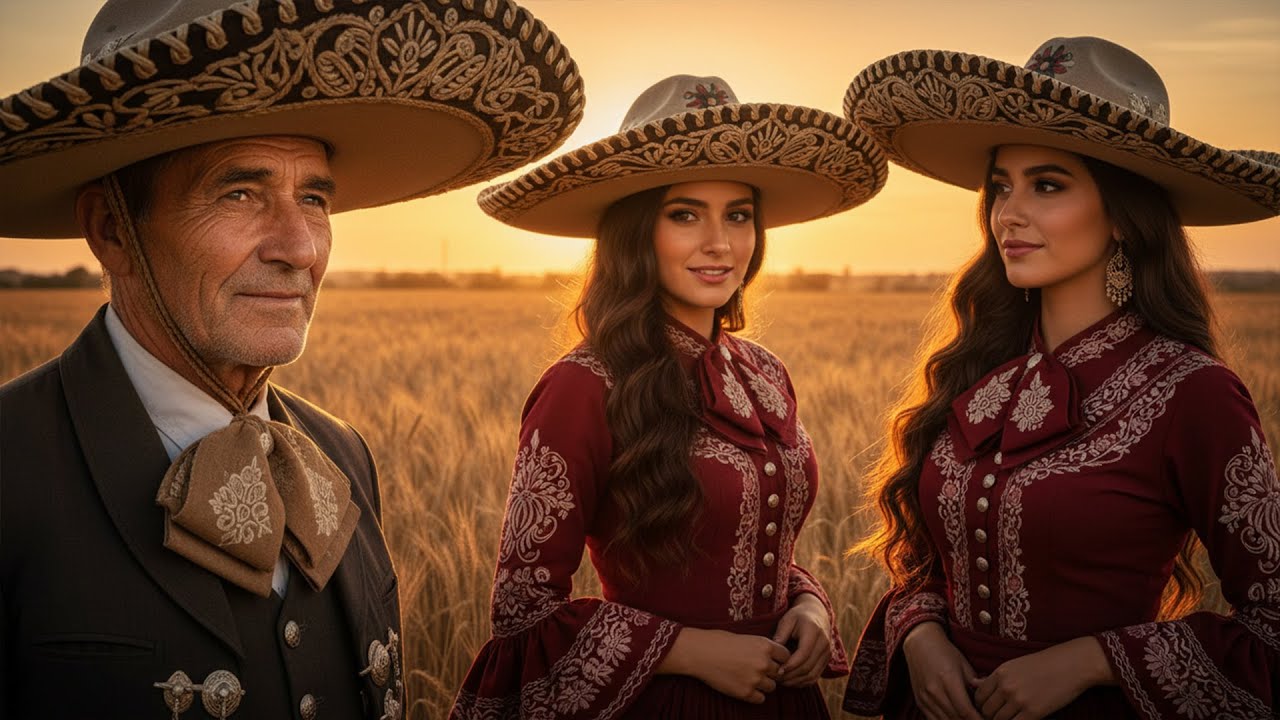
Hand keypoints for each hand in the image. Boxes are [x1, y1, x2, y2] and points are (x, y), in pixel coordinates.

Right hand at [657, 627, 790, 702]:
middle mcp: (763, 663)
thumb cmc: (719, 641)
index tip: (772, 660)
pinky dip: (754, 694)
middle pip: (779, 673)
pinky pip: (760, 698)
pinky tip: (744, 686)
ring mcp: (755, 679)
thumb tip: (775, 661)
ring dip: (763, 684)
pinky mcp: (745, 692)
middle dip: (770, 672)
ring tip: (749, 678)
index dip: (779, 659)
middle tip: (756, 669)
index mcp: (765, 645)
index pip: (786, 656)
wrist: (699, 652)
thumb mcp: (746, 638)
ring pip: (771, 687)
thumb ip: (762, 648)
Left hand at [773, 592, 832, 686]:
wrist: (816, 615)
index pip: (803, 653)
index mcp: (814, 631)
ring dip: (796, 681)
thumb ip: (781, 634)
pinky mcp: (826, 660)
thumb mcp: (787, 620)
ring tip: (782, 681)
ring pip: (812, 675)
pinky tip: (791, 681)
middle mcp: (824, 643)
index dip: (791, 665)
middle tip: (776, 679)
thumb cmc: (798, 617)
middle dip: (791, 676)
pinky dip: (803, 682)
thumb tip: (773, 652)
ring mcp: (827, 653)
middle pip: (808, 667)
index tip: (777, 671)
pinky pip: (815, 676)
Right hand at [902, 622, 982, 719]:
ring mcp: (925, 698)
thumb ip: (976, 686)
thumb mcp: (965, 666)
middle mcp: (935, 691)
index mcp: (948, 680)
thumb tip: (989, 702)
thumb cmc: (946, 653)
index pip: (966, 711)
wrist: (920, 644)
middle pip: (956, 719)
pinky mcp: (920, 702)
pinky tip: (956, 719)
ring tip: (970, 719)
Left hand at [972, 636, 1114, 719]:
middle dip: (989, 716)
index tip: (988, 709)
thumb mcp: (1015, 665)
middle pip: (986, 710)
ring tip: (1010, 717)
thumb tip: (972, 683)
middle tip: (998, 716)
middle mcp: (1006, 686)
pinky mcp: (1033, 712)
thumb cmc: (1044, 664)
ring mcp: (1019, 700)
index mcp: (1000, 673)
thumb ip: (994, 677)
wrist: (1071, 665)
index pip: (979, 696)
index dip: (981, 705)